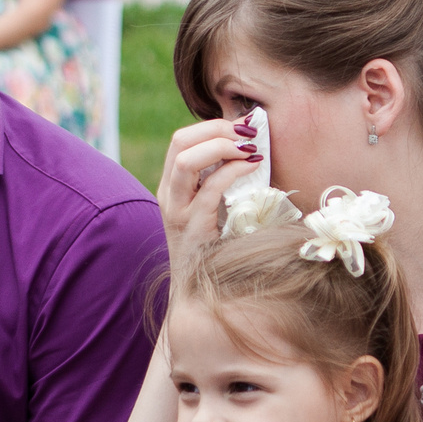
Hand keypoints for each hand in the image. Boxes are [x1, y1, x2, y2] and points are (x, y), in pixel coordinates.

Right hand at [157, 116, 260, 268]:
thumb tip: (253, 147)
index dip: (212, 125)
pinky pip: (209, 191)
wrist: (197, 295)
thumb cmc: (216, 248)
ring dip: (222, 146)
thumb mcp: (215, 208)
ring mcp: (177, 212)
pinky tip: (253, 168)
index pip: (182, 139)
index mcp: (173, 185)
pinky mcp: (191, 230)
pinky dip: (232, 172)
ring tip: (250, 148)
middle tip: (248, 133)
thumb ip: (223, 181)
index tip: (244, 126)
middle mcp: (169, 195)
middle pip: (180, 142)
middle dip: (216, 129)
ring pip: (186, 161)